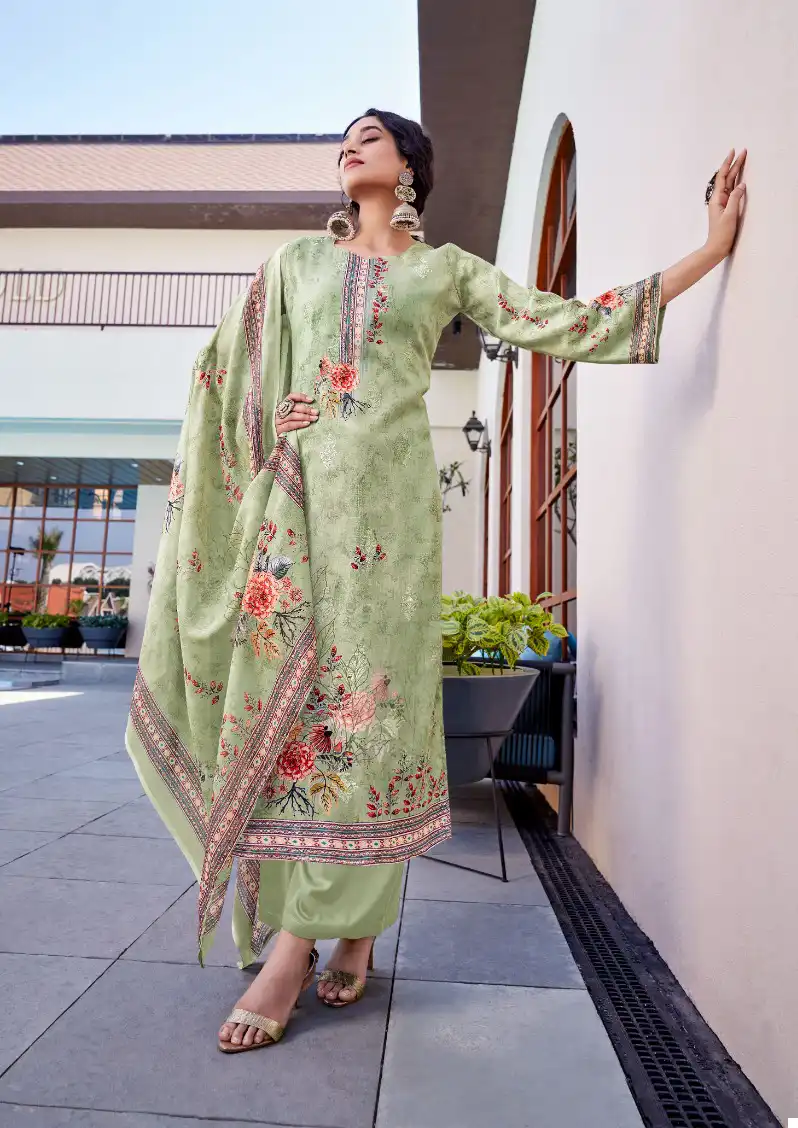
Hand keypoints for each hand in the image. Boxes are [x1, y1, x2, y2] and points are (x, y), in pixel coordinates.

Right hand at [275, 392, 317, 436]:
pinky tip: (307, 423)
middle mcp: (280, 412)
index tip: (311, 400)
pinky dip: (299, 423)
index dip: (301, 397)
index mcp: (284, 406)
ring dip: (305, 416)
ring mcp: (278, 421)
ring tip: (314, 418)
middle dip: (306, 409)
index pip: (291, 397)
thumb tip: (314, 409)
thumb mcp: (297, 418)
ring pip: (292, 416)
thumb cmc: (292, 429)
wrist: (284, 444)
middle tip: (316, 412)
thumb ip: (301, 412)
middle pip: (293, 407)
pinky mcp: (279, 429)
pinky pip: (290, 425)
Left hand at [706, 148, 746, 262]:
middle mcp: (719, 198)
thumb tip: (741, 185)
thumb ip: (735, 198)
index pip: (723, 176)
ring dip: (736, 171)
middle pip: (727, 177)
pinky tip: (740, 178)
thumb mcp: (730, 215)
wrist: (716, 248)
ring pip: (730, 183)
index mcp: (717, 198)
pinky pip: (732, 191)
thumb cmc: (721, 233)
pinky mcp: (727, 208)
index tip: (733, 152)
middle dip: (735, 164)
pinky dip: (736, 183)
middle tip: (743, 152)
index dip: (728, 163)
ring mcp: (723, 203)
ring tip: (742, 160)